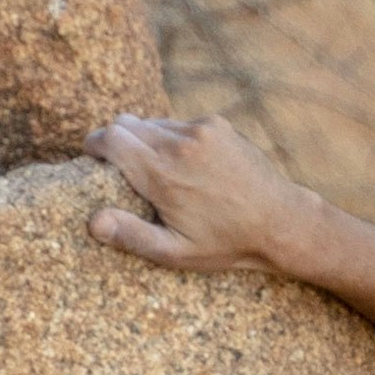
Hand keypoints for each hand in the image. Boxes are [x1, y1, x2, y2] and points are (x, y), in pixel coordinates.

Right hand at [86, 110, 322, 273]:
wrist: (281, 221)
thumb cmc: (227, 243)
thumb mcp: (177, 252)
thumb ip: (132, 236)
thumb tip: (93, 222)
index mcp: (163, 175)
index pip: (110, 138)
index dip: (94, 145)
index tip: (92, 158)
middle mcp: (179, 144)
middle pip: (125, 123)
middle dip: (115, 141)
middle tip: (119, 167)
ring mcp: (200, 130)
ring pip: (152, 122)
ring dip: (145, 140)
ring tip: (158, 170)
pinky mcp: (216, 124)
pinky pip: (179, 124)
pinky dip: (173, 138)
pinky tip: (188, 166)